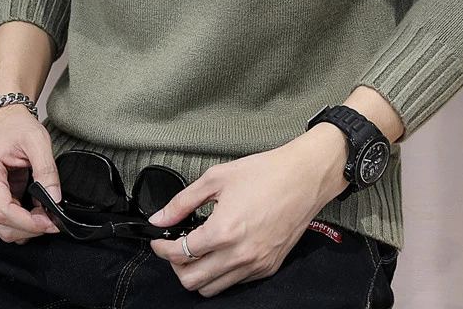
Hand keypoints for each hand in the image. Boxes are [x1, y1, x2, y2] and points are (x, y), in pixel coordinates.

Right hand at [0, 104, 61, 243]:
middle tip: (53, 221)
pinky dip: (22, 220)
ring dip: (26, 226)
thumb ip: (46, 170)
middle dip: (29, 228)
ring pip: (1, 226)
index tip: (50, 223)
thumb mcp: (38, 141)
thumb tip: (53, 198)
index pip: (3, 211)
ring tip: (46, 214)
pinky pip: (4, 218)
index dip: (28, 222)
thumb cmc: (18, 127)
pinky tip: (36, 210)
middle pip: (1, 224)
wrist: (7, 120)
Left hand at [148, 123, 349, 296]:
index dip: (162, 248)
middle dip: (176, 266)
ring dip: (198, 274)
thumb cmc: (266, 173)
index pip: (180, 254)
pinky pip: (236, 282)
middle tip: (175, 248)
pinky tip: (221, 251)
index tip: (159, 241)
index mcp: (223, 231)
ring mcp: (255, 264)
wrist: (303, 177)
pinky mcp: (268, 267)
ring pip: (213, 289)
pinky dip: (222, 273)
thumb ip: (183, 201)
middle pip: (192, 281)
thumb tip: (161, 217)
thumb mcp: (217, 178)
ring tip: (197, 252)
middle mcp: (239, 254)